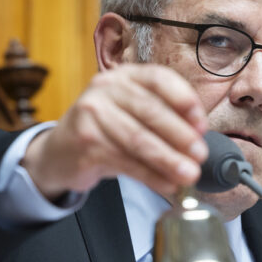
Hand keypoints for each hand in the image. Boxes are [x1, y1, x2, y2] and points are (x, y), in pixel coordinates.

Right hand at [21, 64, 208, 199]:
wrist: (60, 152)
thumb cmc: (106, 131)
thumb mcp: (131, 114)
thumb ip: (162, 118)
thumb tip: (197, 138)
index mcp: (125, 76)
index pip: (159, 79)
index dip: (184, 101)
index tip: (201, 124)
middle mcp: (106, 88)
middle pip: (151, 111)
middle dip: (180, 136)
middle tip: (200, 155)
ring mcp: (91, 113)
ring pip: (139, 139)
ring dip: (168, 160)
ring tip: (189, 175)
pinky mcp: (85, 142)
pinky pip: (126, 161)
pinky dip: (151, 176)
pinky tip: (167, 185)